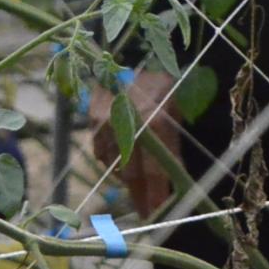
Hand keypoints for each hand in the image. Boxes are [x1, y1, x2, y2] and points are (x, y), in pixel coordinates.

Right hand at [87, 68, 181, 214]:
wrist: (136, 54)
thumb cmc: (162, 85)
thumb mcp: (175, 113)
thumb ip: (171, 146)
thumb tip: (174, 181)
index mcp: (154, 121)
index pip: (154, 170)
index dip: (154, 196)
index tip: (156, 214)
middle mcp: (127, 124)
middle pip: (132, 174)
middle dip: (141, 195)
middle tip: (148, 211)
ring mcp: (106, 123)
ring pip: (115, 166)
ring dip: (128, 178)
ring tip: (140, 184)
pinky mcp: (93, 121)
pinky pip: (102, 152)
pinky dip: (114, 160)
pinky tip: (125, 158)